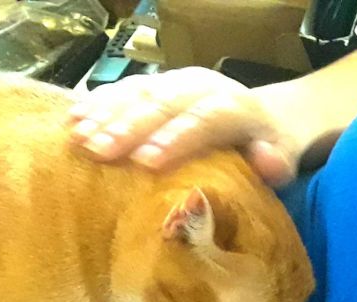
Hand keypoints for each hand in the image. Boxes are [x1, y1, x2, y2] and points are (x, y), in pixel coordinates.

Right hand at [68, 67, 299, 185]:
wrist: (263, 115)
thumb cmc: (268, 146)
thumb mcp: (283, 156)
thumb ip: (276, 161)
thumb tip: (268, 162)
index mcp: (234, 107)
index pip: (205, 119)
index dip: (176, 138)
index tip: (147, 162)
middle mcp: (202, 87)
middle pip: (163, 104)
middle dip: (129, 127)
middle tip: (100, 151)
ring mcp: (175, 83)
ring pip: (138, 93)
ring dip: (105, 114)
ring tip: (78, 137)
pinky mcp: (156, 85)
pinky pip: (123, 89)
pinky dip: (97, 103)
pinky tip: (72, 118)